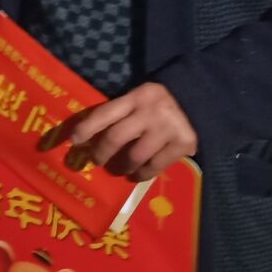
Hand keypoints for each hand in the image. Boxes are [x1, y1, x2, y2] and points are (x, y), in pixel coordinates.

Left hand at [40, 82, 196, 181]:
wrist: (198, 100)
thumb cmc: (158, 103)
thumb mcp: (138, 99)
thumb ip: (119, 113)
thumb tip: (88, 139)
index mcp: (136, 97)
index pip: (105, 113)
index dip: (86, 128)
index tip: (73, 141)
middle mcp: (150, 112)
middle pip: (116, 137)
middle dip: (101, 153)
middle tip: (96, 160)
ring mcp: (167, 128)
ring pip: (134, 156)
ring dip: (122, 167)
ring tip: (119, 169)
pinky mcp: (183, 143)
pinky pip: (154, 166)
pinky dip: (141, 174)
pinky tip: (136, 174)